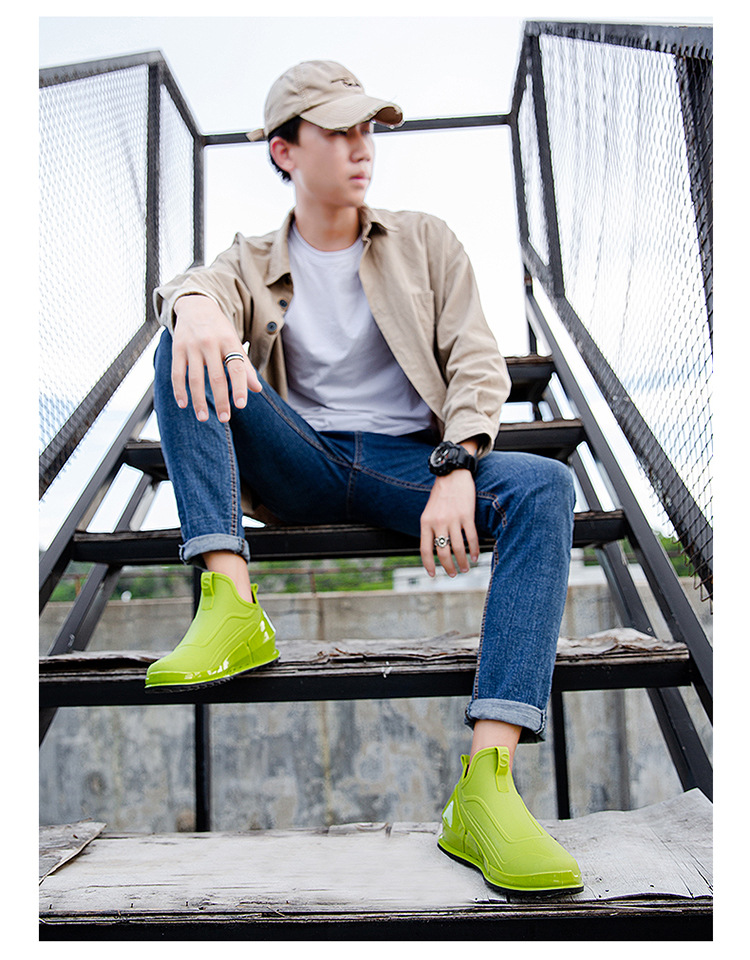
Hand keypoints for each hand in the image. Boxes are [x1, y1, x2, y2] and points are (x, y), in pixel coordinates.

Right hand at [171, 294, 261, 421]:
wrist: (196, 305)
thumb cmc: (220, 330)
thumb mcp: (235, 343)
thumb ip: (245, 366)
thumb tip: (257, 389)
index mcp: (229, 341)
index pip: (236, 367)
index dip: (240, 386)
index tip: (241, 405)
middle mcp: (210, 343)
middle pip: (216, 377)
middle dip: (221, 400)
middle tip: (224, 418)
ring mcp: (192, 346)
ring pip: (194, 379)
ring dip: (198, 401)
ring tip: (203, 418)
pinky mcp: (177, 348)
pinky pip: (177, 373)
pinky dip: (179, 390)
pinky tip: (184, 404)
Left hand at [419, 468, 478, 577]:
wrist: (452, 474)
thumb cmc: (441, 494)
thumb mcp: (429, 512)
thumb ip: (430, 529)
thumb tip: (435, 550)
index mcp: (425, 522)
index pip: (425, 550)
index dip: (428, 565)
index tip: (433, 575)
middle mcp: (438, 522)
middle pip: (442, 552)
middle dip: (449, 567)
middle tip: (453, 574)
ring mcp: (453, 519)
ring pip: (458, 548)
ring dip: (463, 562)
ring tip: (465, 568)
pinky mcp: (467, 515)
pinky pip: (471, 538)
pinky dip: (473, 550)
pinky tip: (475, 556)